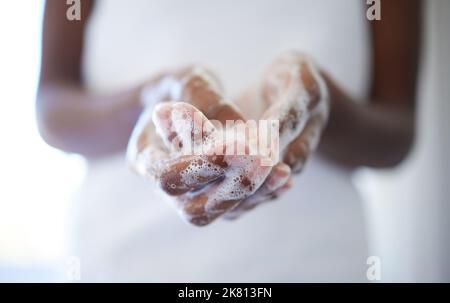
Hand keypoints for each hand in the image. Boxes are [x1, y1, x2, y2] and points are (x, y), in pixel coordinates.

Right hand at [127, 51, 328, 224]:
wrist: (175, 104)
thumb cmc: (179, 87)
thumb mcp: (188, 79)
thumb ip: (206, 99)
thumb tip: (238, 128)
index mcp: (143, 157)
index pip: (169, 177)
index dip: (206, 164)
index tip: (244, 143)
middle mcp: (161, 186)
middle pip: (194, 209)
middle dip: (233, 187)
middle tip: (267, 161)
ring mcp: (185, 196)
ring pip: (218, 212)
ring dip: (253, 194)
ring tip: (283, 172)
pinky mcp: (209, 197)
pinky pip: (235, 207)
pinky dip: (261, 194)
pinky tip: (284, 176)